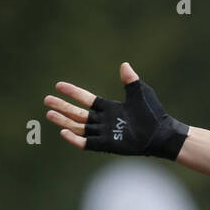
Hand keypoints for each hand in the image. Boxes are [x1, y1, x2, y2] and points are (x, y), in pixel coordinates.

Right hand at [45, 62, 188, 157]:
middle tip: (47, 100)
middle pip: (78, 113)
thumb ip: (130, 80)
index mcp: (110, 108)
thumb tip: (125, 65)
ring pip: (79, 127)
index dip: (73, 93)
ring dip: (64, 121)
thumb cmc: (154, 114)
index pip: (86, 99)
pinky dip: (75, 139)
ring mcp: (105, 133)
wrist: (162, 133)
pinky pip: (88, 143)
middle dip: (62, 107)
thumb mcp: (140, 93)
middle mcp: (105, 120)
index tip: (59, 85)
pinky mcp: (108, 145)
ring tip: (49, 114)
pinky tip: (63, 132)